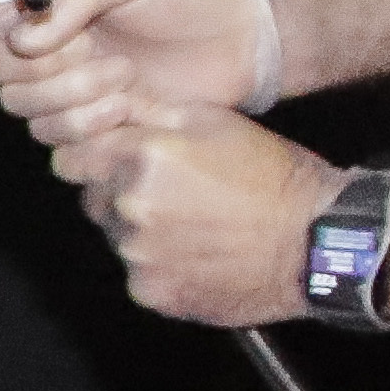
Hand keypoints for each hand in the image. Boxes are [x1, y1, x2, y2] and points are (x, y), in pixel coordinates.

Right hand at [0, 0, 266, 140]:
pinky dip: (87, 127)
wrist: (241, 42)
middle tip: (89, 49)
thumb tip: (20, 37)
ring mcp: (58, 88)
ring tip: (125, 75)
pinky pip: (52, 141)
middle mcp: (37, 44)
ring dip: (68, 96)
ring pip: (17, 108)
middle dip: (32, 65)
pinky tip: (130, 107)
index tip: (11, 27)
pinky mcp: (84, 126)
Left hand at [65, 105, 341, 325]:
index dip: (93, 157)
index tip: (116, 159)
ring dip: (140, 230)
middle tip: (172, 192)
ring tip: (193, 223)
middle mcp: (130, 207)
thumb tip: (102, 97)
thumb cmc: (273, 175)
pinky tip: (198, 254)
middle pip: (93, 198)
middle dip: (117, 192)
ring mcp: (138, 254)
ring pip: (116, 236)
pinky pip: (138, 273)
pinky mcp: (152, 293)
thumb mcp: (215, 121)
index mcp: (142, 157)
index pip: (71, 157)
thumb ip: (148, 110)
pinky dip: (158, 265)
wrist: (317, 243)